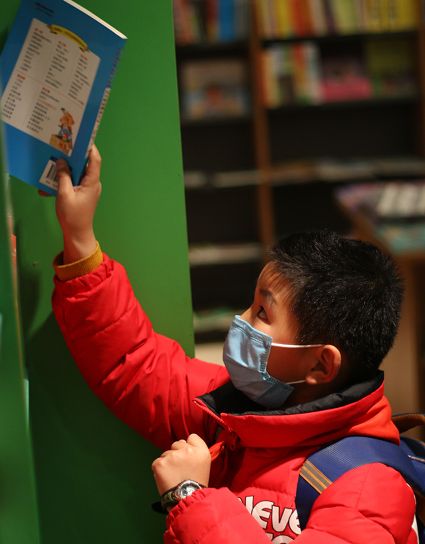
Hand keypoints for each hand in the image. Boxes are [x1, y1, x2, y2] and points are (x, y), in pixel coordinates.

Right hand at [55, 145, 101, 262]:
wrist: (77, 234)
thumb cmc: (73, 216)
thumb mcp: (64, 194)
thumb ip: (63, 176)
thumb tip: (61, 161)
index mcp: (92, 182)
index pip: (94, 160)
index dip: (89, 147)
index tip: (81, 137)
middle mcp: (92, 183)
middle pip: (85, 164)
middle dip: (73, 156)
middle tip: (61, 146)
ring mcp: (88, 188)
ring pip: (77, 173)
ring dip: (65, 169)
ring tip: (54, 163)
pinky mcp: (82, 193)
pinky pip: (74, 182)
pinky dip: (64, 181)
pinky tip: (51, 183)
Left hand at [151, 434, 210, 495]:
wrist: (185, 501)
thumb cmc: (195, 485)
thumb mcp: (204, 465)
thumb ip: (196, 452)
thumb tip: (184, 444)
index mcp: (201, 451)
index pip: (192, 437)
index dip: (189, 446)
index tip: (189, 457)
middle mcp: (187, 450)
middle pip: (177, 443)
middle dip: (177, 453)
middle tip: (180, 469)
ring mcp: (172, 456)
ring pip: (166, 453)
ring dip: (168, 462)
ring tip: (174, 477)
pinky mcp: (159, 463)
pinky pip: (157, 462)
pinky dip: (160, 470)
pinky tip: (166, 479)